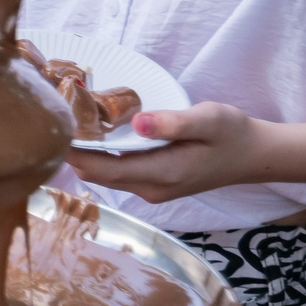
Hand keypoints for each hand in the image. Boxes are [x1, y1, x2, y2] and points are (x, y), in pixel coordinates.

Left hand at [68, 102, 269, 200]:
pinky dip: (100, 156)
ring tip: (66, 121)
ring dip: (84, 153)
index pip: (101, 168)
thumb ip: (172, 123)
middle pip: (95, 174)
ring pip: (104, 175)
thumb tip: (137, 124)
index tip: (51, 126)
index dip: (72, 151)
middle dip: (72, 150)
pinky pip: (116, 173)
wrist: (253, 156)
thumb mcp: (208, 120)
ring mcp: (150, 189)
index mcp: (160, 174)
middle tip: (51, 116)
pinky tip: (92, 134)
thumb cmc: (232, 134)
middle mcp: (149, 189)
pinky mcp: (153, 183)